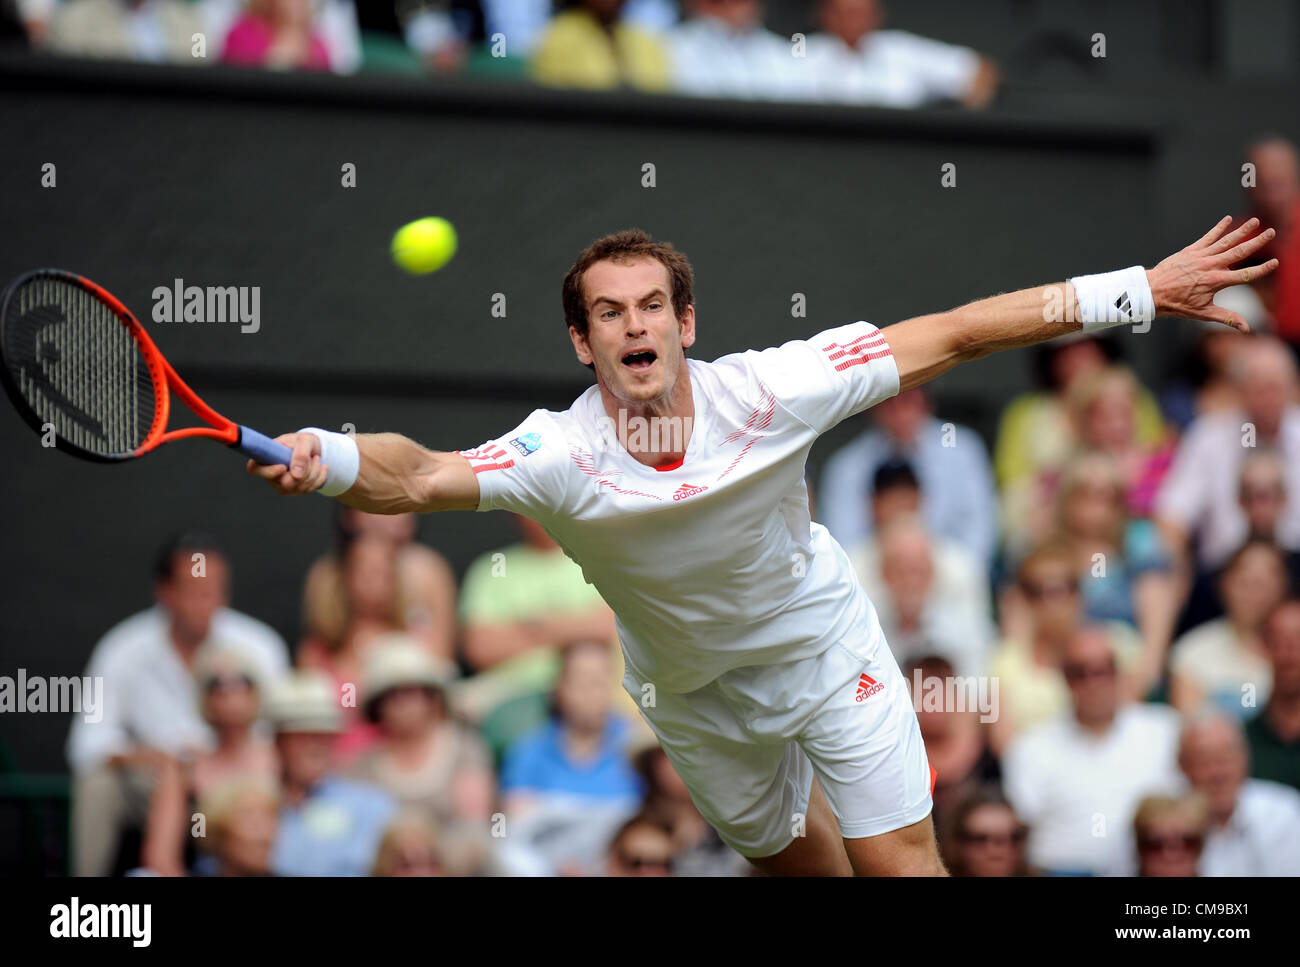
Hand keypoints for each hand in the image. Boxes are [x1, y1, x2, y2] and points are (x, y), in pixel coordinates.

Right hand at [245, 432, 330, 494]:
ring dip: (314, 472)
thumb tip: (296, 475)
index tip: (283, 467)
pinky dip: (320, 477)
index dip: (268, 472)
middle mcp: (270, 474)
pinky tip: (322, 467)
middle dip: (305, 471)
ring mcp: (282, 485)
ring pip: (300, 488)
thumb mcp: (304, 440)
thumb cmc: (303, 442)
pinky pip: (309, 490)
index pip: (254, 469)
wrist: (313, 449)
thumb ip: (300, 454)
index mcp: (265, 458)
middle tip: (312, 457)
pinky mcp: (294, 490)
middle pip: (285, 484)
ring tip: (316, 458)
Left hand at [1146, 216, 1278, 330]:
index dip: (1261, 269)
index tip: (1275, 262)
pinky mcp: (1191, 250)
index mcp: (1216, 282)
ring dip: (1242, 230)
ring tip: (1255, 221)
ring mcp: (1201, 256)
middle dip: (1257, 242)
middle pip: (1239, 252)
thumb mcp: (1203, 313)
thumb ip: (1227, 318)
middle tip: (1271, 232)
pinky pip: (1208, 237)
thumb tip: (1246, 328)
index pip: (1245, 274)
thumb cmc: (1177, 304)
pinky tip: (1228, 219)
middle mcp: (1211, 266)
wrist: (1152, 292)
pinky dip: (1218, 228)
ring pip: (1226, 241)